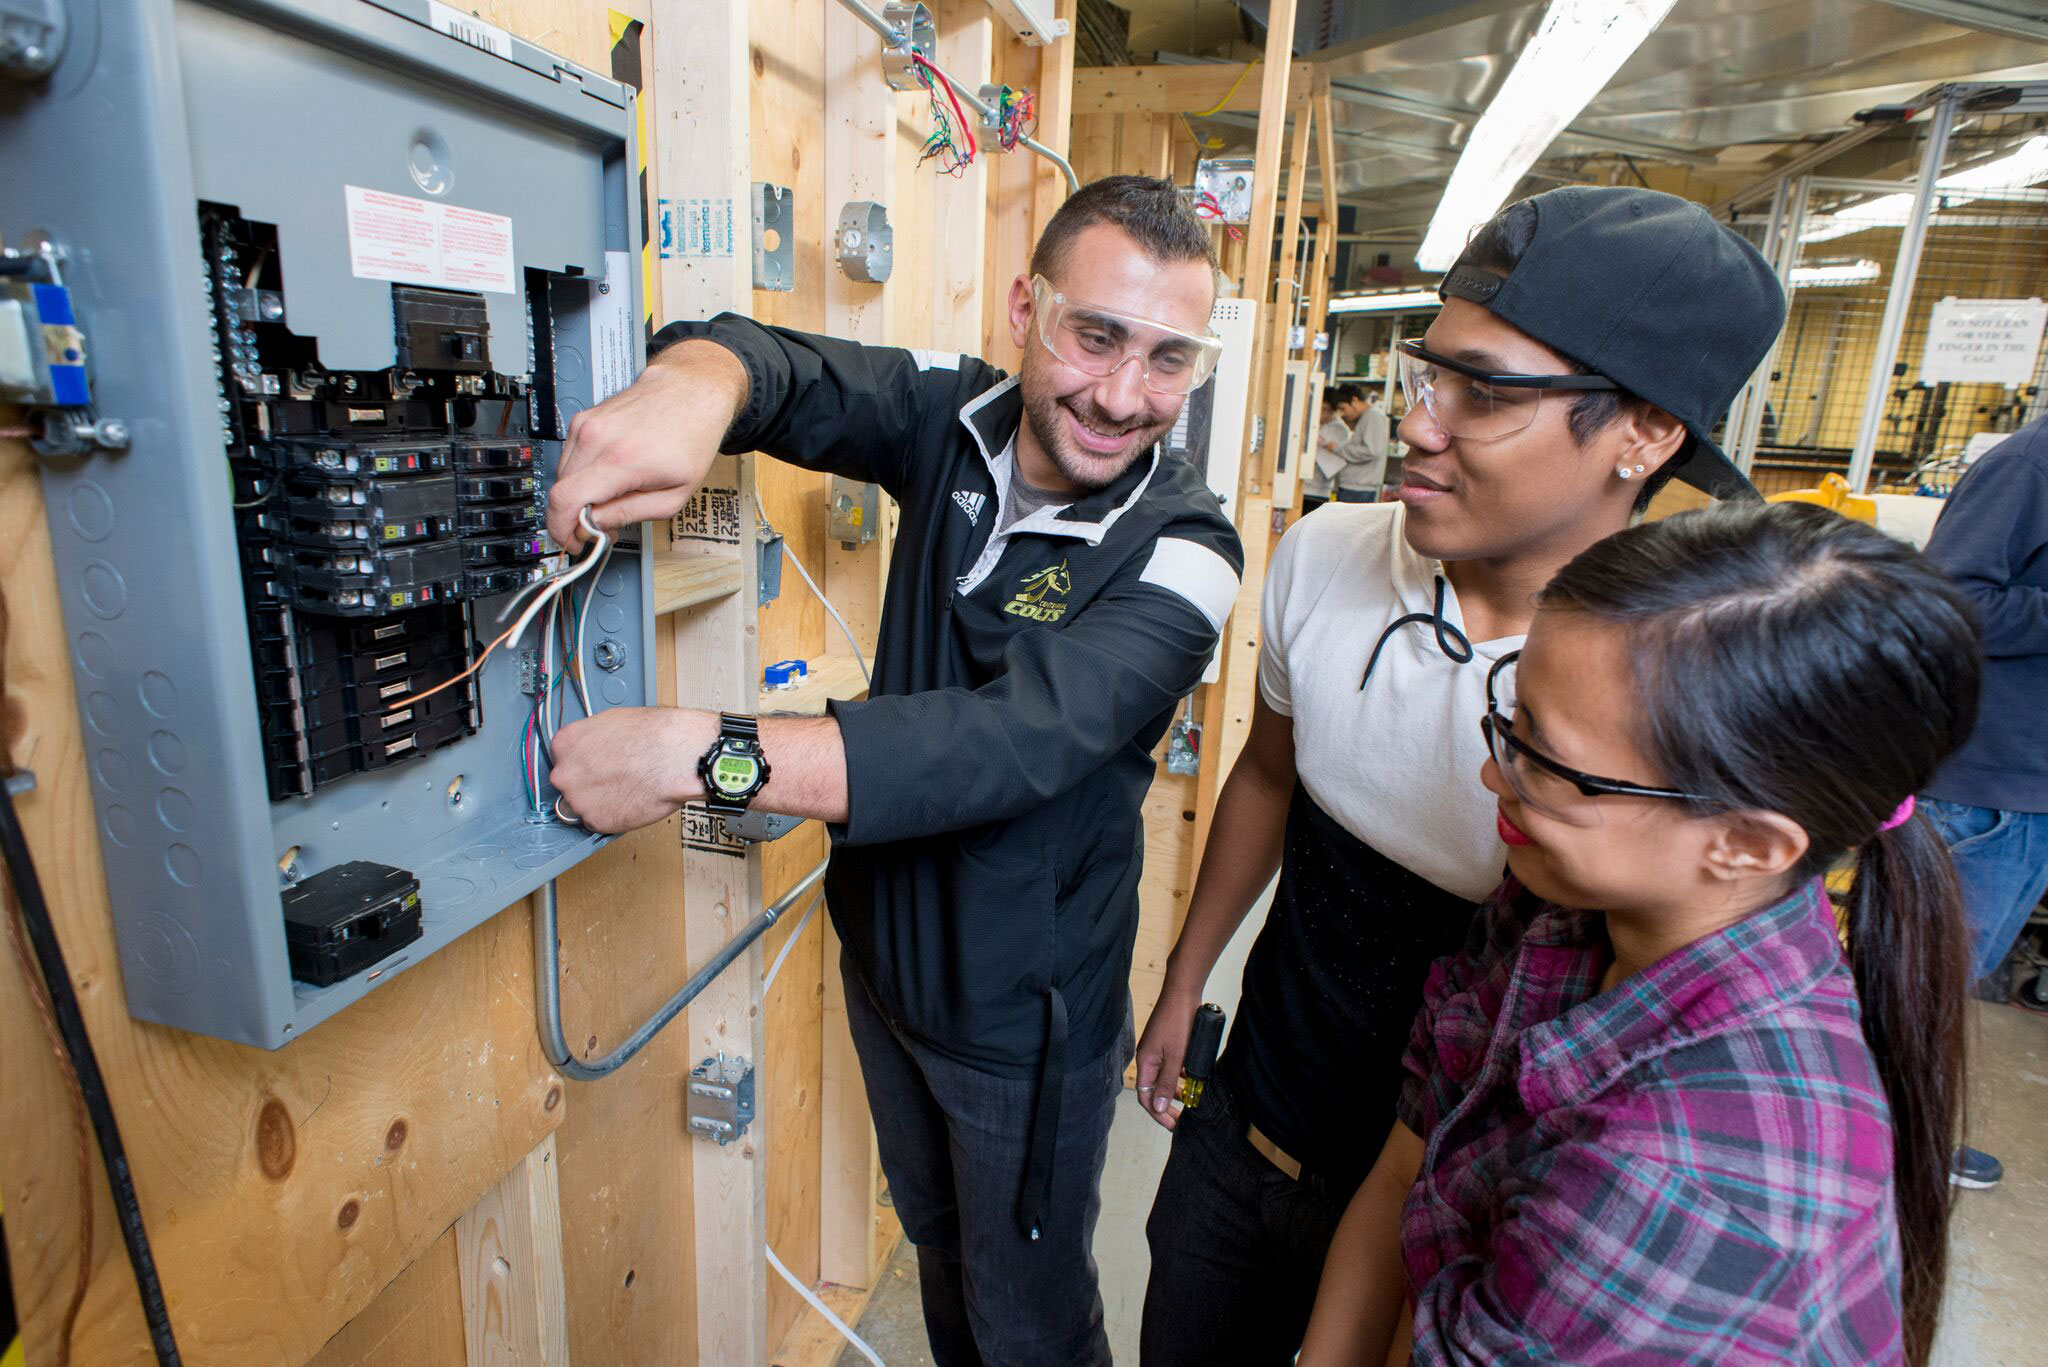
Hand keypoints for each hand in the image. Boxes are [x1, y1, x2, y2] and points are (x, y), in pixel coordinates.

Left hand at [546, 707, 714, 833]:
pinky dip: (614, 816)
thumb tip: (595, 749)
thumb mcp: (612, 721)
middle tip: (613, 780)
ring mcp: (579, 800)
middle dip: (587, 784)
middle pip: (568, 784)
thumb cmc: (653, 735)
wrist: (677, 757)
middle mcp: (565, 773)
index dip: (582, 764)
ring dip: (600, 802)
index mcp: (565, 744)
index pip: (562, 759)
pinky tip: (632, 801)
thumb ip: (593, 740)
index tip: (595, 767)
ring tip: (626, 791)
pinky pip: (599, 822)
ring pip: (582, 806)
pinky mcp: (597, 822)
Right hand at [547, 339, 747, 551]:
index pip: (564, 501)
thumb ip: (628, 513)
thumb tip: (595, 525)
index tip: (573, 541)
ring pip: (562, 475)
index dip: (563, 529)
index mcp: (619, 460)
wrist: (692, 391)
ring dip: (578, 495)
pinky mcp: (584, 419)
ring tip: (609, 501)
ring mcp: (586, 424)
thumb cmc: (691, 436)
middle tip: (601, 526)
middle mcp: (596, 437)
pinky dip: (581, 475)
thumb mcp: (673, 495)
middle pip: (559, 490)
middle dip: (575, 516)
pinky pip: (569, 457)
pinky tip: (605, 479)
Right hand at [1133, 981, 1201, 1131]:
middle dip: (1168, 1106)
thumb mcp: (1176, 1057)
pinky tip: (1193, 1080)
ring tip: (1191, 1100)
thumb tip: (1158, 1106)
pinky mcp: (1168, 1045)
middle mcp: (1149, 1059)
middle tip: (1183, 1118)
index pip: (1146, 1097)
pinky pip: (1172, 1067)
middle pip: (1155, 1090)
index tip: (1174, 1124)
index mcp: (1145, 1062)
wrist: (1183, 992)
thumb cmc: (1178, 1021)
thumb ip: (1167, 1082)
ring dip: (1176, 1091)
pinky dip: (1181, 1077)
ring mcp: (1158, 1051)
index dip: (1158, 1113)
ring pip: (1165, 1079)